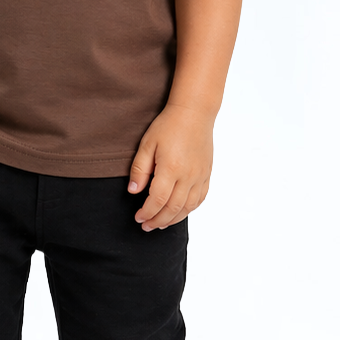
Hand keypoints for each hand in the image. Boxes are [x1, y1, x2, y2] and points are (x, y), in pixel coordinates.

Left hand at [128, 104, 214, 230]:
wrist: (194, 113)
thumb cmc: (169, 125)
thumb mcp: (147, 144)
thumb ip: (139, 170)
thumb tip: (133, 192)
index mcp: (171, 168)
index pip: (158, 200)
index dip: (147, 212)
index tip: (138, 217)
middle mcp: (188, 175)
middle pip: (173, 208)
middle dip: (158, 220)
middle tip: (146, 226)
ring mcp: (200, 176)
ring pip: (188, 208)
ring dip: (173, 219)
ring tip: (160, 224)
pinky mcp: (206, 174)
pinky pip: (200, 199)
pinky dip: (189, 210)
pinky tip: (179, 213)